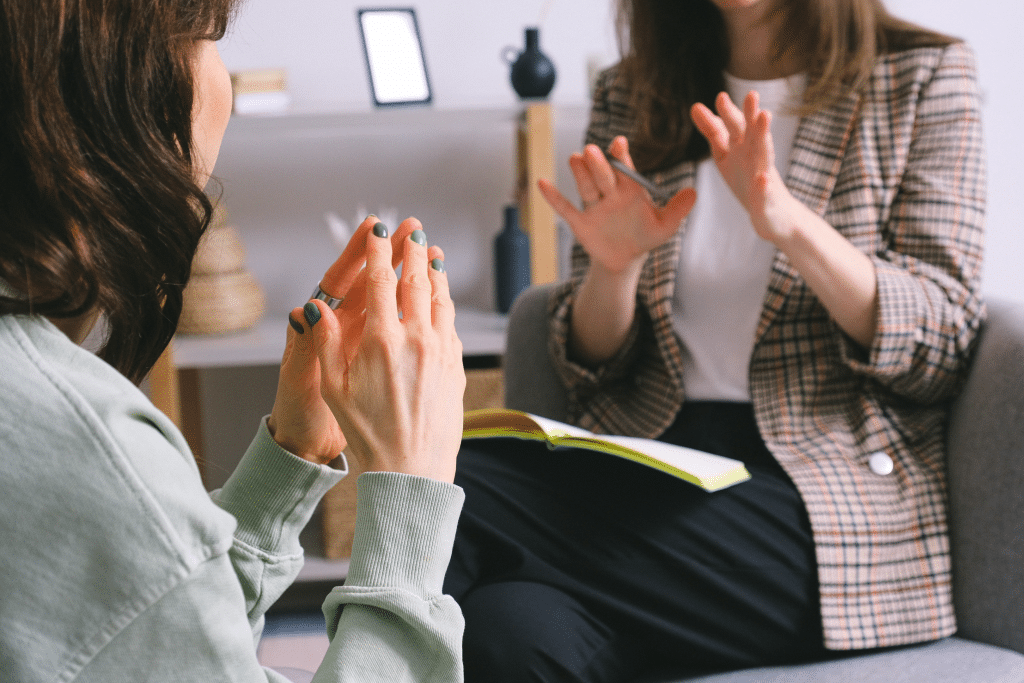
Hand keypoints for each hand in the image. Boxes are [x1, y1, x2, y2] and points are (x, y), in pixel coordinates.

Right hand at [306, 218, 464, 482]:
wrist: (412, 470)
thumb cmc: (368, 434)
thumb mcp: (334, 389)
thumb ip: (325, 343)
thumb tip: (314, 306)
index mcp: (382, 341)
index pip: (380, 281)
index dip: (379, 250)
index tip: (378, 229)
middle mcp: (417, 340)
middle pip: (417, 282)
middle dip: (414, 253)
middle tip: (414, 231)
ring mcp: (442, 352)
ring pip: (441, 300)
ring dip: (436, 274)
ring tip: (433, 256)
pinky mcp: (456, 367)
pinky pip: (452, 325)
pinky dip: (446, 305)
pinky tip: (443, 301)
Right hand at [538, 136, 695, 273]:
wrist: (626, 259)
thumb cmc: (646, 236)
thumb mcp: (665, 225)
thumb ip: (677, 209)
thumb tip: (694, 193)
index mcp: (629, 189)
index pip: (624, 168)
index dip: (621, 156)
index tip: (619, 143)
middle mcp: (609, 192)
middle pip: (603, 175)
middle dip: (599, 164)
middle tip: (593, 151)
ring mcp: (593, 206)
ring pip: (586, 187)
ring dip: (580, 173)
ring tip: (575, 158)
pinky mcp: (580, 222)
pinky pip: (565, 208)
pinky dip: (553, 197)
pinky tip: (542, 183)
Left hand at [690, 91, 797, 242]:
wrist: (774, 214)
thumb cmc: (748, 180)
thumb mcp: (726, 154)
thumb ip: (713, 131)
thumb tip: (695, 106)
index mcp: (742, 146)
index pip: (733, 127)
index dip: (727, 114)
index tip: (720, 97)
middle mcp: (755, 156)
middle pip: (752, 133)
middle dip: (751, 115)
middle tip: (751, 95)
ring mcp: (763, 176)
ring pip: (764, 154)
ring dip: (764, 137)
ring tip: (765, 118)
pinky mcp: (766, 199)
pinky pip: (764, 193)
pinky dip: (763, 186)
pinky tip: (762, 180)